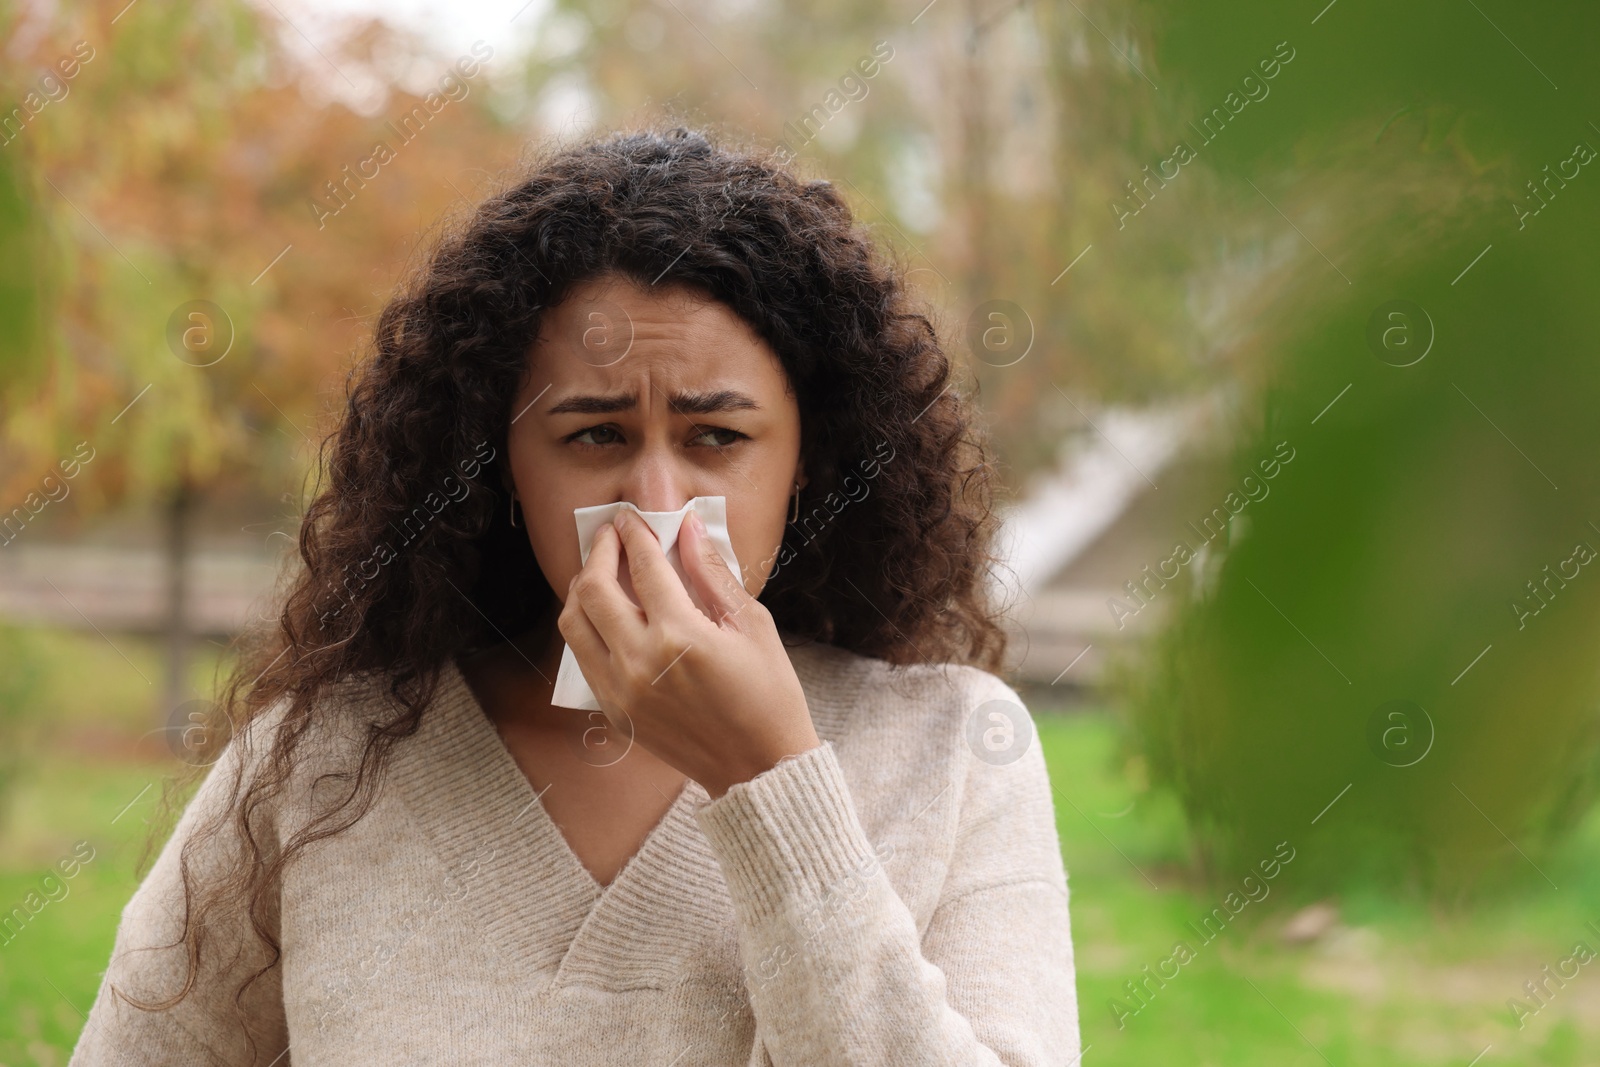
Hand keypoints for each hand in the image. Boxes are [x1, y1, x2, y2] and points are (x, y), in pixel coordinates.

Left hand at [557, 507, 821, 797]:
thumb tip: (688, 530)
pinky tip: (605, 614)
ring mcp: (621, 691)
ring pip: (574, 624)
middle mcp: (640, 662)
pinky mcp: (615, 711)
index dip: (634, 534)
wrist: (759, 767)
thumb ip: (712, 574)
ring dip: (582, 588)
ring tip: (600, 570)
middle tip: (610, 535)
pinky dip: (587, 627)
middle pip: (592, 590)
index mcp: (680, 637)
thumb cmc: (769, 695)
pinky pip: (583, 658)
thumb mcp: (752, 625)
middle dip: (598, 552)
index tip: (632, 516)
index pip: (642, 567)